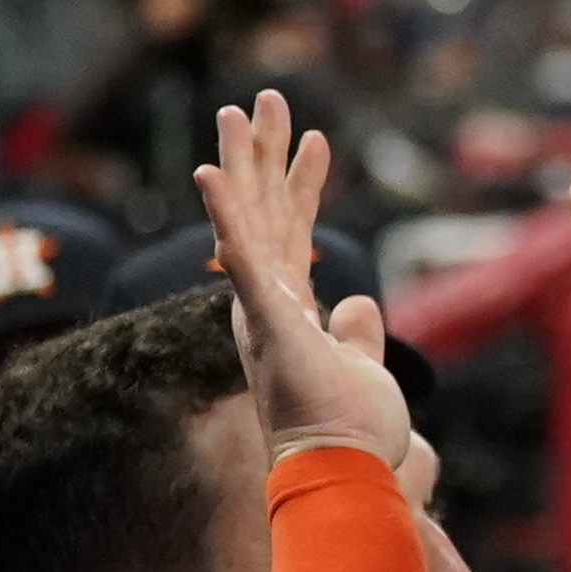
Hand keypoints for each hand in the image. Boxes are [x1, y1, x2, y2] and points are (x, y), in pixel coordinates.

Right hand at [197, 88, 408, 465]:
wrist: (341, 473)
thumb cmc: (352, 433)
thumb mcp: (362, 366)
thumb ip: (358, 332)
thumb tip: (360, 302)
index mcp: (290, 310)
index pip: (296, 232)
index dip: (302, 184)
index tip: (316, 139)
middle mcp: (269, 302)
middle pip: (266, 212)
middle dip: (265, 153)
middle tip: (267, 98)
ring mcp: (263, 309)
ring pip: (250, 219)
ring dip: (241, 162)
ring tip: (238, 109)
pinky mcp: (267, 319)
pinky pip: (242, 259)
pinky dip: (225, 214)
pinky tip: (207, 172)